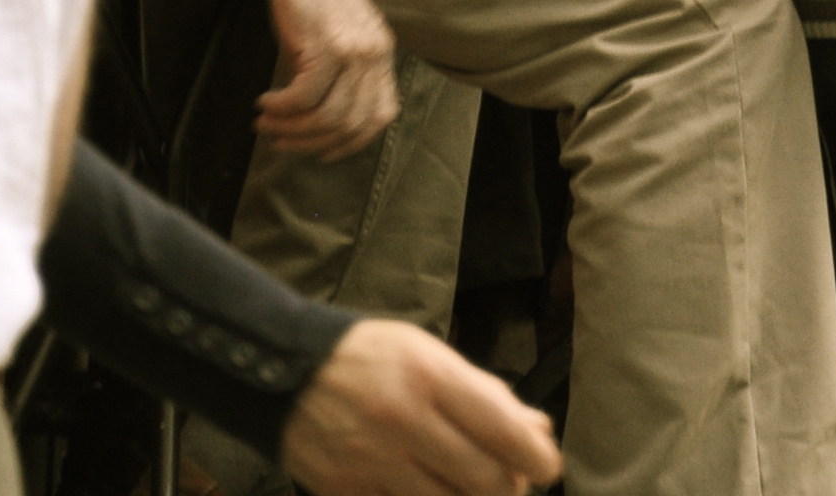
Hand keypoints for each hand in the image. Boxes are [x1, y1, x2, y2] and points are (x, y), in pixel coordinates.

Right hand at [255, 0, 400, 162]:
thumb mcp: (337, 39)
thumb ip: (337, 78)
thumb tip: (312, 123)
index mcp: (382, 53)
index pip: (380, 115)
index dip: (351, 142)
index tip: (322, 151)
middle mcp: (375, 54)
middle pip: (351, 125)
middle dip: (312, 143)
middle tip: (281, 141)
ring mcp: (354, 50)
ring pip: (327, 117)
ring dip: (292, 129)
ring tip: (267, 124)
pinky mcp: (327, 45)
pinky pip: (304, 98)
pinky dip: (280, 109)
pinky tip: (265, 103)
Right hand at [284, 318, 561, 493]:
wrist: (288, 371)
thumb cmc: (373, 357)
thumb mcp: (431, 355)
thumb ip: (484, 394)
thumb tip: (535, 429)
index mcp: (431, 377)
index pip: (502, 430)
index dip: (537, 457)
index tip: (547, 467)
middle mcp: (404, 422)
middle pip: (483, 481)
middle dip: (509, 487)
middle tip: (513, 481)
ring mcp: (373, 464)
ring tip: (472, 484)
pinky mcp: (346, 493)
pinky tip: (431, 488)